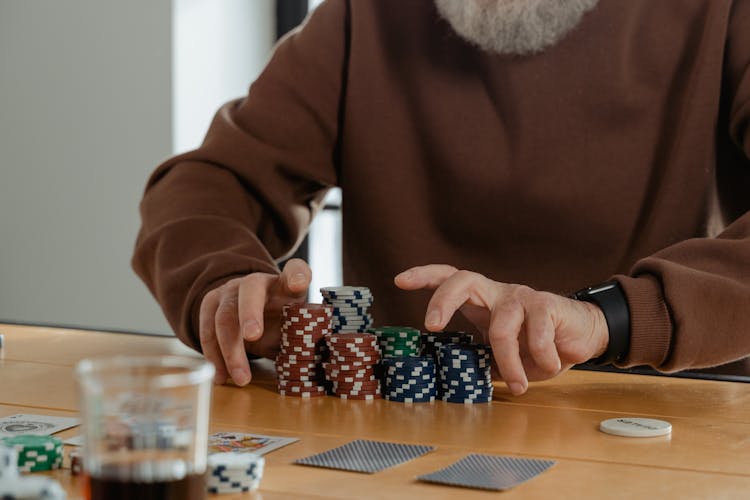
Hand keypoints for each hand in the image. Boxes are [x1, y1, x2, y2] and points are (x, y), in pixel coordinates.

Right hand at [198, 258, 311, 385]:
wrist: (251, 314)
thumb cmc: (280, 321)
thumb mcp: (295, 327)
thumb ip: (301, 338)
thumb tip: (308, 363)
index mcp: (286, 285)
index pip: (296, 271)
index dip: (297, 275)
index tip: (298, 284)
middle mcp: (258, 282)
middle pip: (251, 289)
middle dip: (250, 312)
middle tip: (253, 336)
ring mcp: (231, 290)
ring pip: (225, 314)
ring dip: (230, 349)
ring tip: (241, 378)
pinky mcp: (211, 303)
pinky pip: (206, 328)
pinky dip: (213, 355)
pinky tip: (221, 376)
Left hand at [394, 265, 608, 395]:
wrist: (583, 336)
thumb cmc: (537, 345)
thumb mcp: (503, 355)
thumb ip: (482, 359)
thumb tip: (456, 379)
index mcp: (483, 301)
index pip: (449, 278)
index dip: (424, 277)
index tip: (399, 281)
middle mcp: (498, 293)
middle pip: (463, 279)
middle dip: (442, 300)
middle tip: (431, 325)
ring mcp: (522, 296)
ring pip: (503, 326)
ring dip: (509, 362)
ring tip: (517, 386)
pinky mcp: (548, 305)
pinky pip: (537, 334)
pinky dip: (540, 358)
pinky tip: (548, 365)